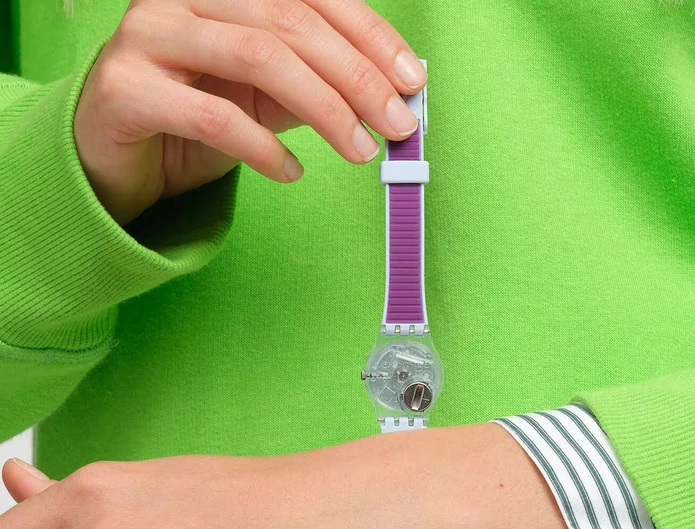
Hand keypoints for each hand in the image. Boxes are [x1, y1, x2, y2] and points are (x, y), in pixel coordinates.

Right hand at [73, 0, 427, 225]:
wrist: (114, 155)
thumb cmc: (196, 117)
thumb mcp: (264, 95)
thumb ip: (315, 85)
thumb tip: (388, 96)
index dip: (369, 34)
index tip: (412, 81)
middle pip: (289, 20)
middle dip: (356, 75)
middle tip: (396, 124)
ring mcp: (148, 34)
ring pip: (256, 56)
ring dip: (322, 108)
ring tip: (359, 151)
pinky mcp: (127, 89)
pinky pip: (213, 116)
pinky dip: (263, 148)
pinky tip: (292, 173)